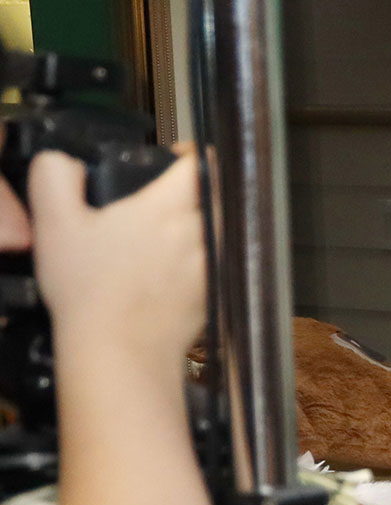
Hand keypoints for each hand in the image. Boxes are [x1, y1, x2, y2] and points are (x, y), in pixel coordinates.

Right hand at [26, 148, 206, 366]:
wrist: (119, 351)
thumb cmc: (89, 293)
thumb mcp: (55, 224)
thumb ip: (56, 178)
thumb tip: (64, 161)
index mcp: (168, 208)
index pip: (202, 163)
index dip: (191, 152)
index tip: (176, 156)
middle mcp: (200, 232)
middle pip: (218, 193)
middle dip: (200, 186)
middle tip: (172, 192)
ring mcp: (212, 263)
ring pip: (222, 226)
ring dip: (203, 221)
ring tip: (172, 228)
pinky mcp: (216, 291)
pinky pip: (219, 259)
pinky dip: (203, 255)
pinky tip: (174, 264)